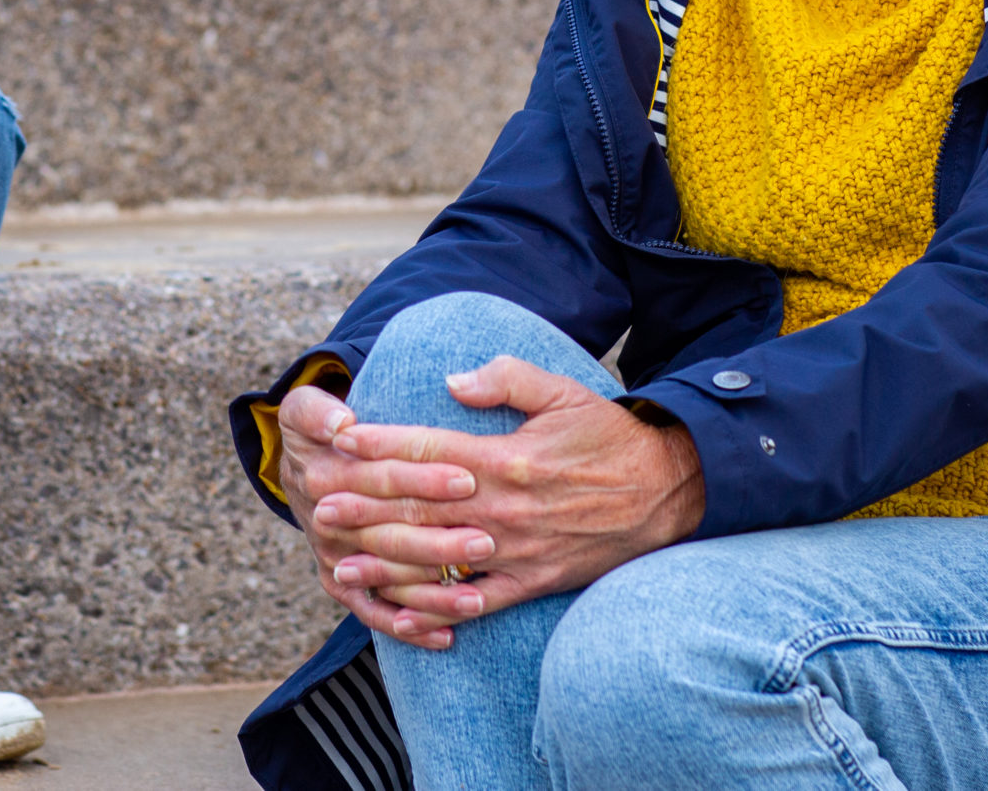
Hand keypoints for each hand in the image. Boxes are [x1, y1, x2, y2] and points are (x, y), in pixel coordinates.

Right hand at [276, 384, 481, 648]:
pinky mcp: (339, 583)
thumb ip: (318, 410)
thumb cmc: (318, 427)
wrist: (298, 466)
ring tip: (476, 598)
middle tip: (486, 543)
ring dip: (432, 592)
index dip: (424, 477)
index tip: (467, 478)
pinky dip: (409, 629)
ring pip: (389, 580)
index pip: (383, 476)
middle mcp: (329, 522)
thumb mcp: (305, 407)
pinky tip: (447, 637)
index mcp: (327, 473)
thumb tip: (341, 422)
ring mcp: (335, 557)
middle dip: (439, 541)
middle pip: (391, 533)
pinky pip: (374, 612)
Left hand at [315, 358, 704, 647]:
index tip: (339, 439)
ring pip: (439, 560)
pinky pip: (476, 600)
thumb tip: (450, 380)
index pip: (428, 449)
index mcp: (506, 456)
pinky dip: (437, 609)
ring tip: (340, 564)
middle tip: (319, 506)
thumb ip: (505, 378)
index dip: (379, 444)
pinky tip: (400, 610)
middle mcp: (504, 506)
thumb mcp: (562, 391)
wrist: (668, 492)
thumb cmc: (609, 437)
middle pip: (420, 507)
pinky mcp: (532, 580)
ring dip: (385, 564)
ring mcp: (517, 549)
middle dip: (365, 507)